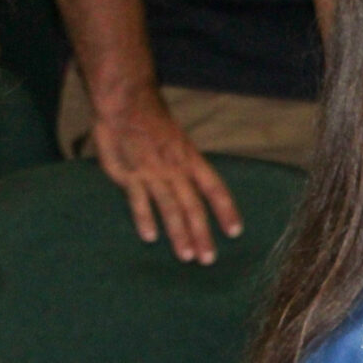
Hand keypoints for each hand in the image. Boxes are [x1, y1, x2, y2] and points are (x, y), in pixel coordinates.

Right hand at [90, 78, 242, 262]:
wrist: (126, 103)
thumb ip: (185, 165)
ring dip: (179, 233)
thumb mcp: (178, 141)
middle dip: (202, 234)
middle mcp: (176, 169)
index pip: (215, 188)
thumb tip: (196, 186)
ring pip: (170, 208)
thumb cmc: (151, 122)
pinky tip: (150, 237)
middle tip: (209, 259)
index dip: (226, 210)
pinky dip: (145, 218)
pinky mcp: (129, 175)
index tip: (235, 232)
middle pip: (194, 207)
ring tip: (186, 255)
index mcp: (190, 160)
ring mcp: (152, 173)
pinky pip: (139, 200)